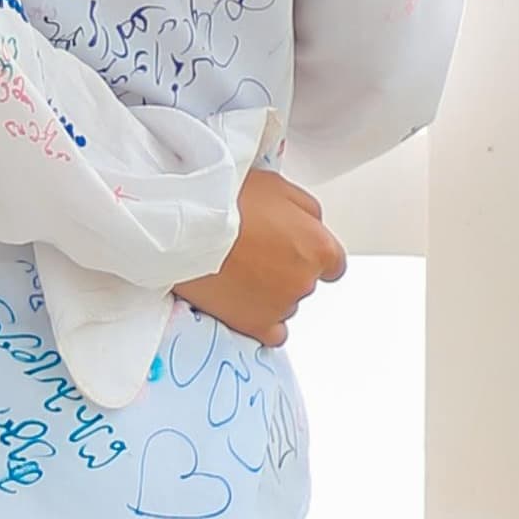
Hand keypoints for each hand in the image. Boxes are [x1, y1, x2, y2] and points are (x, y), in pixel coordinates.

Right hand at [176, 169, 345, 344]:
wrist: (186, 224)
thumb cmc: (226, 199)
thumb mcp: (276, 185)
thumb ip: (304, 209)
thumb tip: (310, 223)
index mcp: (318, 246)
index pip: (333, 263)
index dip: (307, 252)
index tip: (289, 247)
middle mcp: (305, 280)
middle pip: (303, 281)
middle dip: (283, 269)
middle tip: (251, 250)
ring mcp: (281, 305)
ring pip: (284, 304)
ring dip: (267, 292)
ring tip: (235, 271)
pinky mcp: (255, 324)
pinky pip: (271, 333)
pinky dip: (260, 320)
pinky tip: (242, 302)